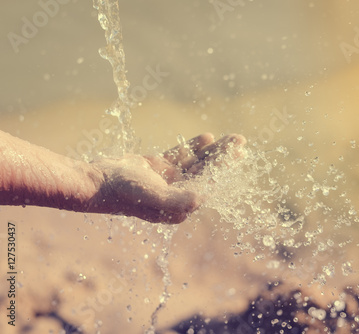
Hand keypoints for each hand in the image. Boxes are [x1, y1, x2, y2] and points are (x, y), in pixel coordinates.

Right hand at [89, 133, 245, 223]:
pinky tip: (207, 137)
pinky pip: (180, 156)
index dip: (224, 167)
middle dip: (223, 157)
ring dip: (212, 151)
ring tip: (230, 138)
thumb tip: (201, 199)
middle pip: (206, 173)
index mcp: (179, 207)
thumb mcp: (151, 195)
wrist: (94, 182)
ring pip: (196, 163)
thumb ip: (175, 199)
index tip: (239, 153)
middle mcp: (176, 196)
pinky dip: (193, 147)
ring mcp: (167, 181)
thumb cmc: (122, 191)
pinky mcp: (157, 169)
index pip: (208, 183)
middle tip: (240, 141)